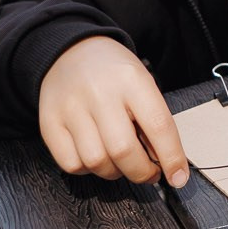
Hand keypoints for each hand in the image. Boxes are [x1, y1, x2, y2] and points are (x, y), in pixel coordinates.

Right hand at [37, 37, 189, 186]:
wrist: (71, 51)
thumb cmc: (114, 72)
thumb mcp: (142, 82)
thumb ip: (152, 119)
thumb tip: (164, 161)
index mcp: (132, 79)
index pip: (158, 125)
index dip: (171, 157)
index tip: (178, 177)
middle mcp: (100, 93)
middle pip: (123, 150)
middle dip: (142, 172)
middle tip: (149, 173)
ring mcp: (71, 109)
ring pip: (96, 162)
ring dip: (115, 172)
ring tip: (121, 161)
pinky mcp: (49, 123)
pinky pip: (72, 164)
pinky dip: (88, 169)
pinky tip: (96, 155)